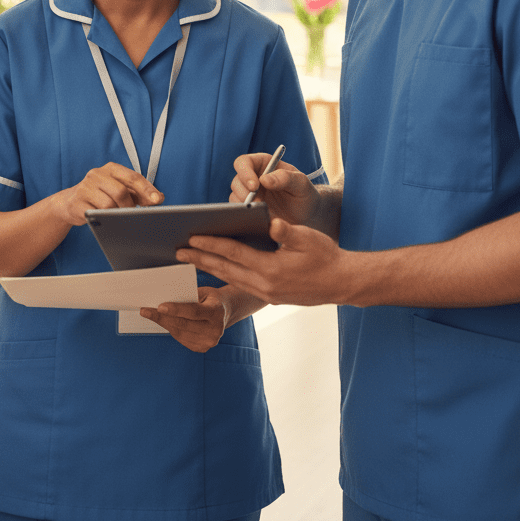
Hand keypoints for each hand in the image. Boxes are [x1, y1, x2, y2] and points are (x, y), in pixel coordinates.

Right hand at [52, 163, 162, 226]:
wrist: (70, 203)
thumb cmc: (100, 195)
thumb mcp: (119, 190)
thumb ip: (138, 193)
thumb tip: (158, 198)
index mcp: (111, 169)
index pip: (133, 177)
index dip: (146, 189)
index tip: (157, 200)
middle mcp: (97, 174)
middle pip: (121, 191)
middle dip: (129, 206)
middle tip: (131, 213)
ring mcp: (86, 187)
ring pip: (109, 204)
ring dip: (116, 213)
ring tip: (116, 215)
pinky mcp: (78, 202)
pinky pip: (95, 213)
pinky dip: (103, 218)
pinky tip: (104, 218)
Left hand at [140, 286, 227, 351]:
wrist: (225, 312)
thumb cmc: (210, 298)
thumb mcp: (203, 292)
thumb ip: (188, 296)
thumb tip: (164, 299)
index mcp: (216, 312)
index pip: (194, 311)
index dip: (176, 309)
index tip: (159, 306)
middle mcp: (215, 329)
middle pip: (184, 324)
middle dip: (162, 317)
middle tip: (145, 310)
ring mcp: (209, 341)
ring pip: (180, 333)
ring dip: (163, 323)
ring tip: (150, 314)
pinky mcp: (202, 348)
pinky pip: (181, 339)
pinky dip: (171, 329)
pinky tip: (163, 321)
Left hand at [177, 217, 348, 306]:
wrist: (342, 283)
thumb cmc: (326, 256)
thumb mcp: (308, 238)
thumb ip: (287, 232)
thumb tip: (271, 222)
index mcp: (271, 269)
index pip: (233, 254)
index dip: (211, 245)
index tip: (191, 239)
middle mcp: (265, 285)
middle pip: (225, 269)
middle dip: (199, 260)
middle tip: (177, 252)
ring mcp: (266, 294)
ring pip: (230, 279)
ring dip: (209, 270)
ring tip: (190, 261)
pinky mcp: (270, 297)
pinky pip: (240, 286)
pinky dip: (225, 277)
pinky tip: (215, 271)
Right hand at [231, 153, 332, 233]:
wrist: (307, 215)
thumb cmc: (305, 194)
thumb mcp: (301, 183)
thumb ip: (286, 178)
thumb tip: (264, 180)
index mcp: (262, 164)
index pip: (243, 163)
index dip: (245, 173)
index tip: (254, 186)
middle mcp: (252, 178)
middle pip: (237, 181)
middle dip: (245, 193)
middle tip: (259, 204)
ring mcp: (248, 195)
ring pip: (235, 198)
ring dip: (246, 206)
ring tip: (263, 213)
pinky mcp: (248, 210)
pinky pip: (239, 213)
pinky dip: (246, 216)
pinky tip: (260, 220)